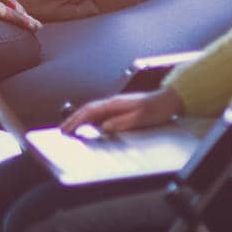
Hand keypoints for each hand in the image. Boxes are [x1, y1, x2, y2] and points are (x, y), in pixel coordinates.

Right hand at [60, 88, 183, 135]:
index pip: (90, 111)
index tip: (68, 129)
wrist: (169, 101)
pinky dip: (89, 119)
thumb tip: (104, 127)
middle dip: (73, 119)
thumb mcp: (140, 117)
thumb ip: (121, 122)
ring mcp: (116, 106)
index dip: (77, 121)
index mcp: (115, 103)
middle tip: (62, 130)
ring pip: (92, 111)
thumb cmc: (157, 108)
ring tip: (70, 128)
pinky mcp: (120, 110)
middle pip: (87, 110)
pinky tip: (88, 125)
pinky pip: (99, 114)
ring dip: (79, 119)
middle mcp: (113, 103)